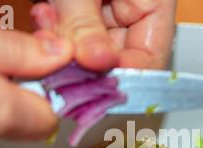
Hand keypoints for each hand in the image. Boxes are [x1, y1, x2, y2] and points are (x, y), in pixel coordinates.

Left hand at [31, 0, 175, 70]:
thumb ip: (86, 22)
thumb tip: (95, 64)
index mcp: (156, 2)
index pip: (150, 59)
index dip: (121, 76)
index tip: (89, 83)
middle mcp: (137, 10)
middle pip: (117, 57)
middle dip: (83, 61)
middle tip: (57, 58)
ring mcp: (111, 9)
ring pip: (90, 48)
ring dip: (65, 45)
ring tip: (48, 23)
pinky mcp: (87, 7)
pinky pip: (74, 32)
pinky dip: (57, 30)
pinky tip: (46, 14)